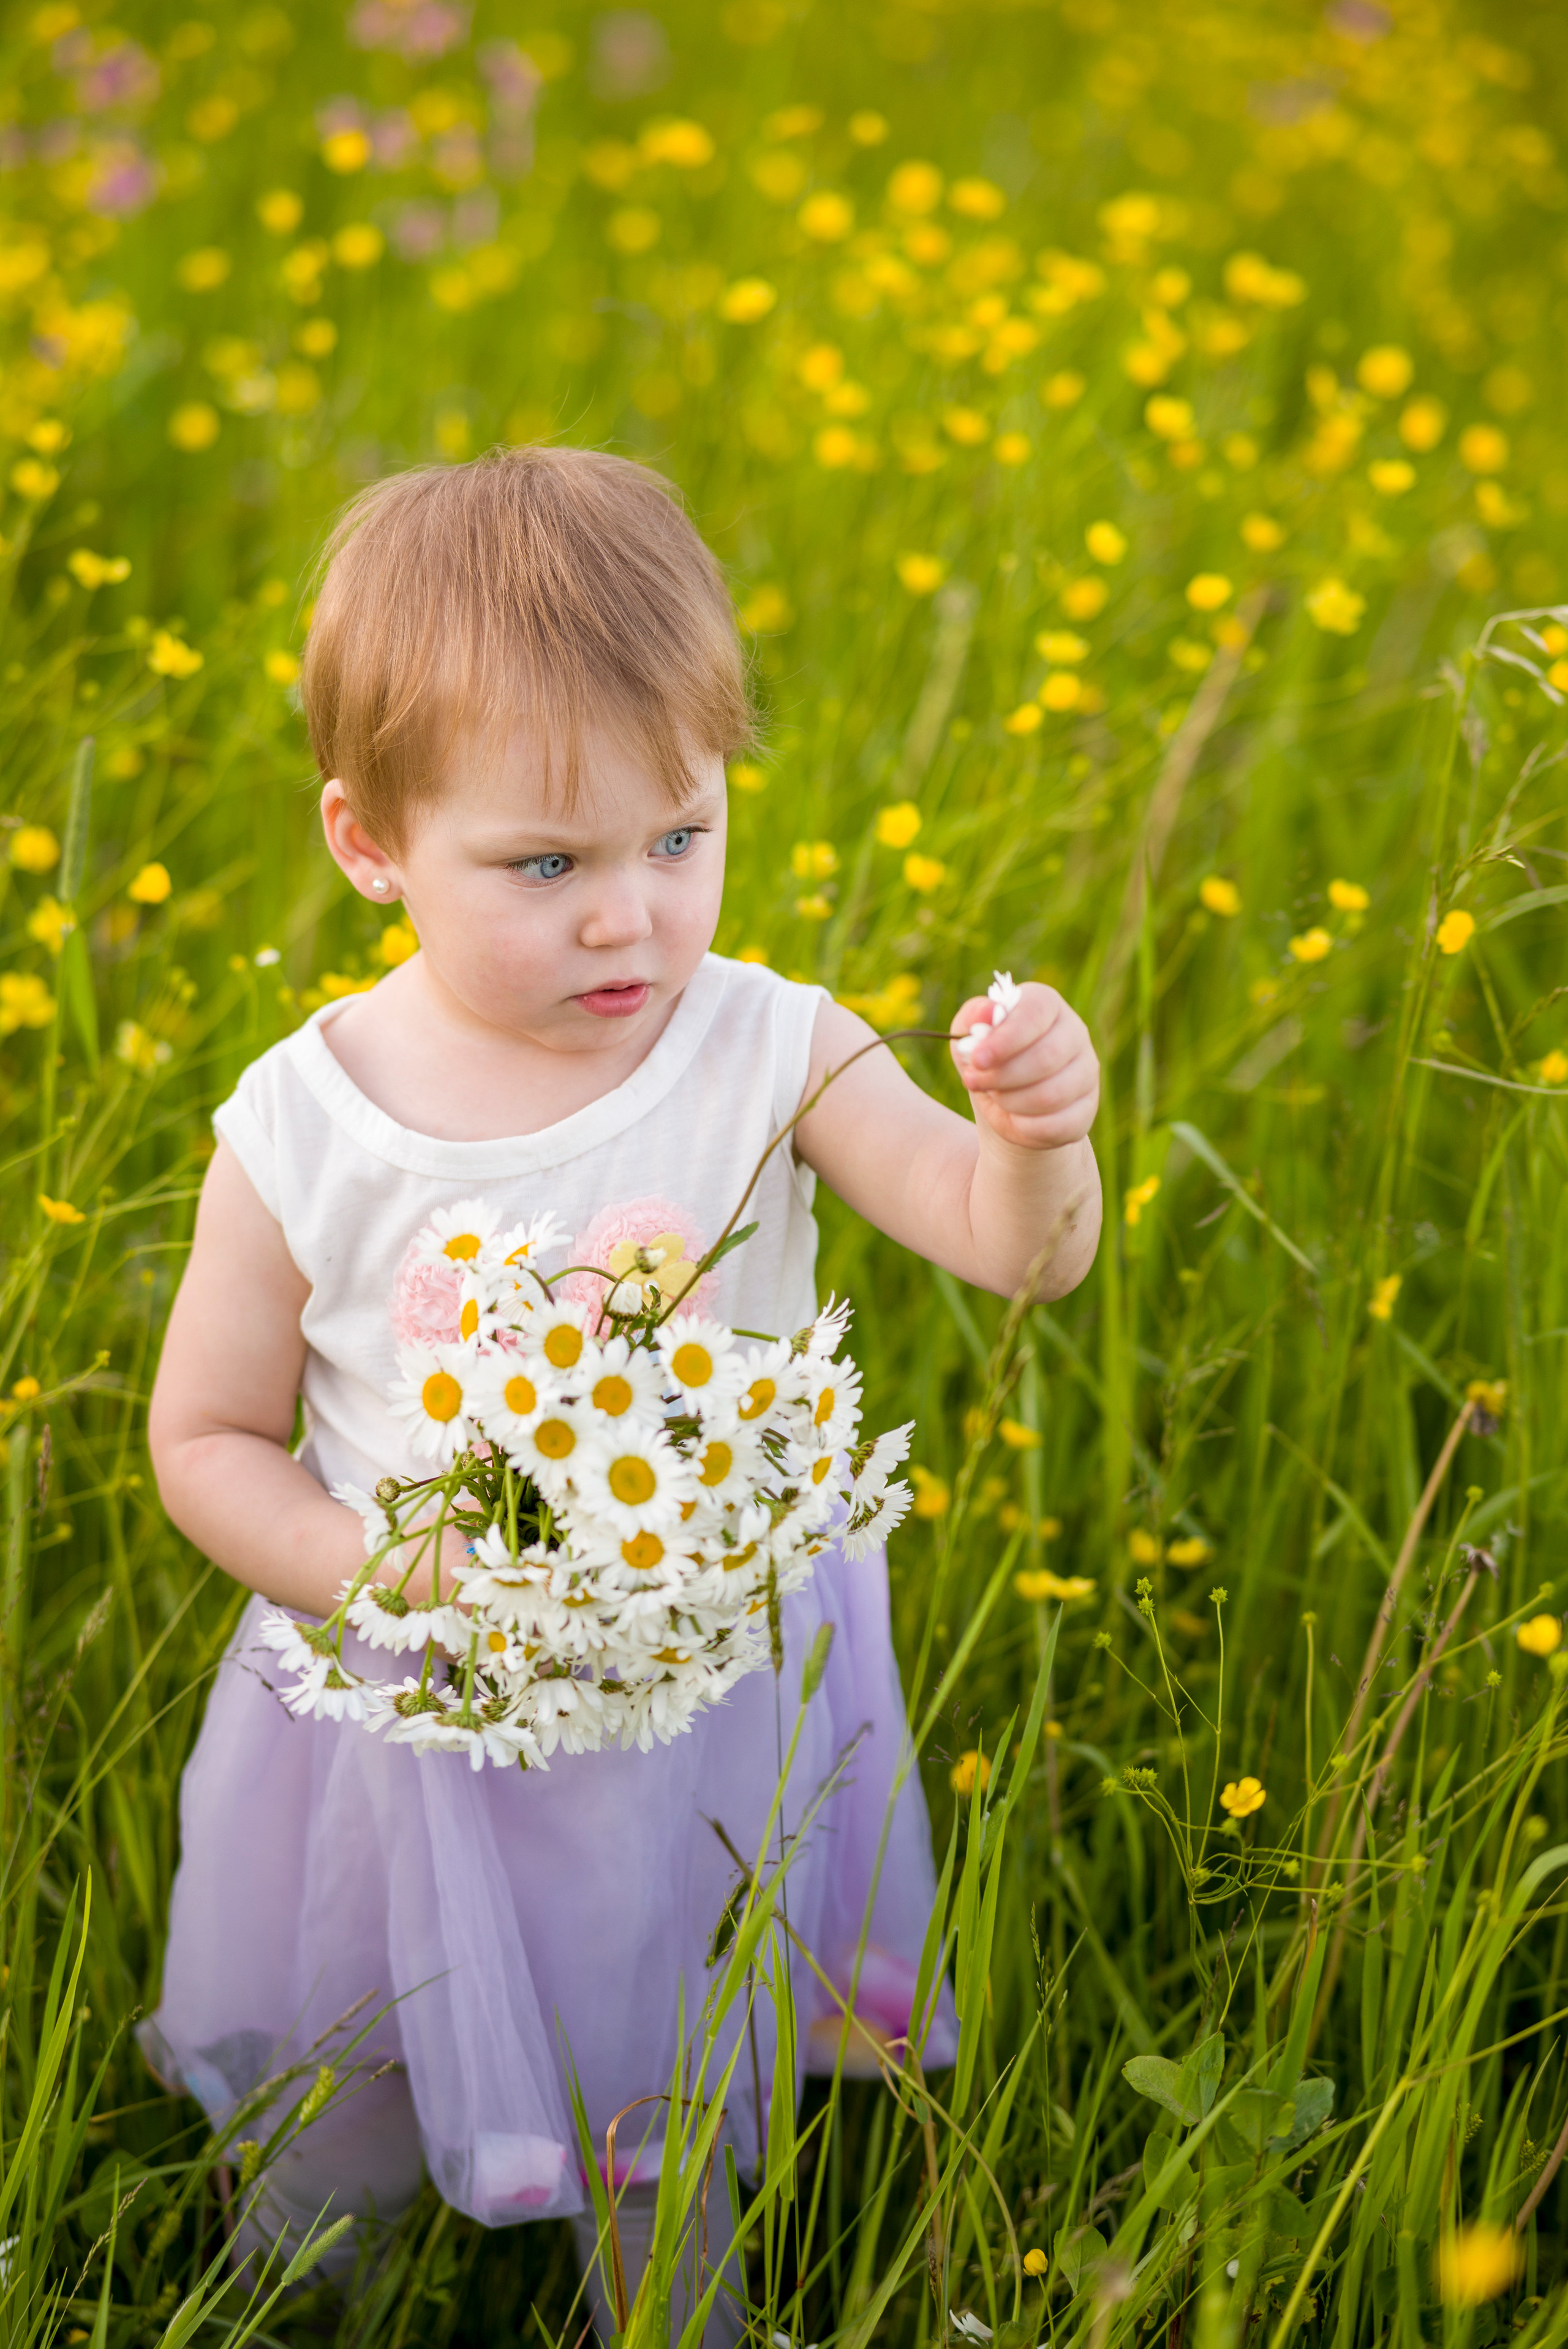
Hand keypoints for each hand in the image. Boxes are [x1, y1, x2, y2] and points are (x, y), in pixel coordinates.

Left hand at [951, 982, 1099, 1150]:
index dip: (1005, 1039)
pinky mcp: (1087, 1108)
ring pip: (1052, 1094)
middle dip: (1002, 1076)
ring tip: (995, 1097)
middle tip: (974, 1081)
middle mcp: (1075, 1033)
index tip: (977, 1060)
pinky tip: (1014, 1119)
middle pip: (1046, 1057)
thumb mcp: (969, 1036)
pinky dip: (1027, 1127)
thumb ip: (974, 1018)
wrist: (1005, 1104)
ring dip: (1011, 1101)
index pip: (1035, 1014)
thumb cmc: (988, 1061)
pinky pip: (1059, 1125)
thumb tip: (988, 1011)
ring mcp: (1086, 1071)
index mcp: (1047, 1005)